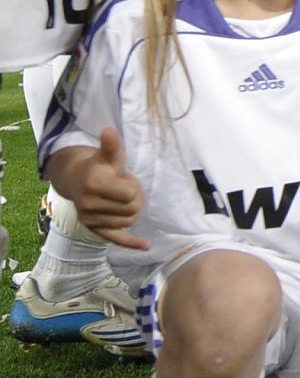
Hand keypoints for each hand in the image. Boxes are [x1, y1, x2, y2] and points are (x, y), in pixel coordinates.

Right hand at [74, 128, 148, 249]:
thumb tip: (109, 131)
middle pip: (133, 209)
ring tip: (120, 198)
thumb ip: (111, 146)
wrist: (74, 178)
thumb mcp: (107, 156)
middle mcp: (89, 203)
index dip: (132, 185)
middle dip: (135, 197)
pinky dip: (132, 243)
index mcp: (94, 184)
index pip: (131, 194)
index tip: (124, 178)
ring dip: (132, 209)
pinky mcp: (94, 229)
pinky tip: (147, 246)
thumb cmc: (98, 166)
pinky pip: (116, 239)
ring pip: (129, 221)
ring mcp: (91, 218)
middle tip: (124, 188)